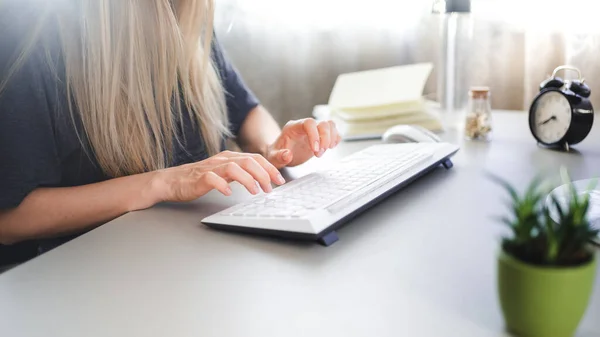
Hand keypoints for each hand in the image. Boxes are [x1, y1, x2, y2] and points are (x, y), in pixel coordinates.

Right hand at [149, 151, 285, 202]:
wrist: (172, 181)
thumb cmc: (199, 179)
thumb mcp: (224, 173)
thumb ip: (241, 174)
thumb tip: (262, 181)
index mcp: (229, 157)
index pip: (255, 158)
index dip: (270, 168)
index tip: (280, 180)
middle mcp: (222, 160)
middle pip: (248, 161)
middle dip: (263, 174)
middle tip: (271, 187)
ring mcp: (210, 168)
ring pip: (234, 167)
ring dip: (247, 179)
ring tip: (255, 191)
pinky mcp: (199, 178)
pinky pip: (213, 179)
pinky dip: (223, 185)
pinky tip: (228, 193)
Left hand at [266, 118, 341, 167]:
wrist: (279, 154)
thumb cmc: (276, 154)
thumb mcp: (273, 157)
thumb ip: (279, 156)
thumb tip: (288, 155)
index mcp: (293, 127)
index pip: (309, 123)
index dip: (315, 135)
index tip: (315, 149)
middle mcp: (305, 126)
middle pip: (323, 123)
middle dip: (325, 139)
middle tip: (319, 154)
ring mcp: (314, 130)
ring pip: (330, 125)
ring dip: (331, 139)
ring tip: (324, 151)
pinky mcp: (321, 137)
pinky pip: (334, 132)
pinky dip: (336, 139)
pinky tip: (330, 148)